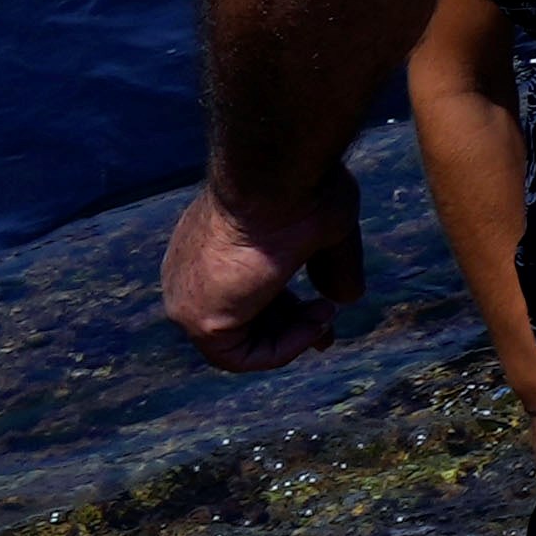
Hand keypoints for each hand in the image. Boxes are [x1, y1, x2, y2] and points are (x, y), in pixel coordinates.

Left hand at [160, 180, 354, 371]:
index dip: (286, 308)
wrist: (276, 178)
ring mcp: (188, 299)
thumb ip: (331, 266)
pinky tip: (314, 323)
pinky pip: (239, 357)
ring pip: (238, 343)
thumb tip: (347, 298)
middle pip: (239, 319)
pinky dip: (281, 350)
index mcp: (207, 249)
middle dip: (289, 329)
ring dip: (291, 337)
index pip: (242, 290)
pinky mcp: (200, 320)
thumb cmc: (299, 188)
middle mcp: (189, 275)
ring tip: (326, 315)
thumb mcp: (323, 228)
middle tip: (328, 325)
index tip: (324, 308)